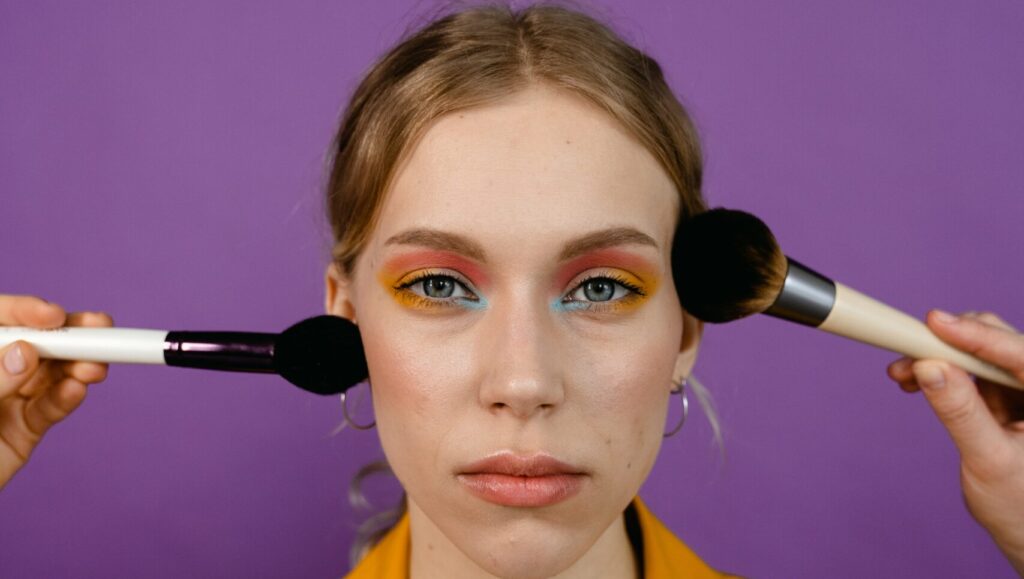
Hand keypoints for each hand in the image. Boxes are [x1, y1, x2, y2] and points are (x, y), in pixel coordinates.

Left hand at [0, 295, 112, 489]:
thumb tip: (26, 352)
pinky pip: (49, 408)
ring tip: (95, 366)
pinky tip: (78, 389)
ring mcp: (9, 398)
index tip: (53, 314)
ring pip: (50, 373)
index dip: (24, 311)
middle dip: (67, 334)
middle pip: (33, 342)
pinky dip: (67, 398)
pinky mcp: (25, 427)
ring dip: (77, 366)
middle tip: (100, 328)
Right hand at [887, 309, 1023, 574]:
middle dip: (950, 343)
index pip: (1020, 354)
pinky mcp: (1006, 398)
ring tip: (903, 372)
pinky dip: (942, 373)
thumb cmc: (1022, 508)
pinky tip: (915, 380)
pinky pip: (971, 372)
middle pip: (1000, 343)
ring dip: (939, 357)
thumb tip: (930, 367)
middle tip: (909, 349)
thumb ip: (961, 412)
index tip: (936, 322)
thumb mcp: (989, 461)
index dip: (977, 334)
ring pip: (980, 354)